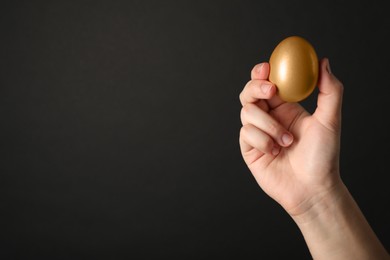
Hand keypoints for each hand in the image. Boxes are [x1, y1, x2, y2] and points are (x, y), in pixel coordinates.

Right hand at [239, 58, 343, 215]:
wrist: (312, 189)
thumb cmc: (323, 157)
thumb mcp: (330, 120)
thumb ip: (330, 90)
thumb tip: (324, 61)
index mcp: (285, 107)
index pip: (268, 83)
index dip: (262, 73)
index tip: (267, 68)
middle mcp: (269, 118)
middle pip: (250, 93)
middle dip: (256, 87)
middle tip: (270, 90)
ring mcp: (257, 133)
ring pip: (247, 113)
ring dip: (269, 125)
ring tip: (286, 141)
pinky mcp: (249, 148)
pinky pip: (246, 133)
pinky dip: (262, 140)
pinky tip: (274, 152)